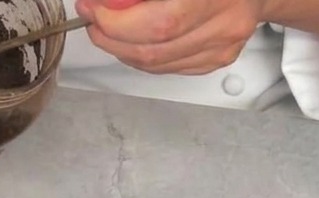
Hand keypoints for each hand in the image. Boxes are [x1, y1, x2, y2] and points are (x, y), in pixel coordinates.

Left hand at [75, 0, 265, 75]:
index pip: (161, 23)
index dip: (119, 22)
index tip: (94, 8)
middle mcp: (225, 23)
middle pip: (155, 50)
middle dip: (112, 39)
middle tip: (93, 21)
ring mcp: (223, 46)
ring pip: (158, 65)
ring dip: (123, 50)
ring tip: (107, 30)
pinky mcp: (218, 59)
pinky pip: (169, 67)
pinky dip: (143, 57)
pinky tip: (132, 40)